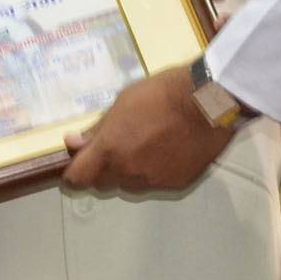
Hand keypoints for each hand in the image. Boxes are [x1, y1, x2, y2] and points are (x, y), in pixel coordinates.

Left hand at [63, 68, 234, 194]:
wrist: (208, 103)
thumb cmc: (161, 93)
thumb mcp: (122, 102)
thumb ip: (97, 129)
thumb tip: (74, 143)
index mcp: (110, 149)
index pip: (77, 178)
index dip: (72, 174)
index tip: (75, 165)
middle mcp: (128, 171)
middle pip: (101, 184)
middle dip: (100, 170)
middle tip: (112, 149)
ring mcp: (153, 181)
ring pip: (129, 186)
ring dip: (127, 172)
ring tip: (143, 147)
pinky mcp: (175, 184)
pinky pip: (154, 184)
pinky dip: (153, 172)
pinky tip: (165, 152)